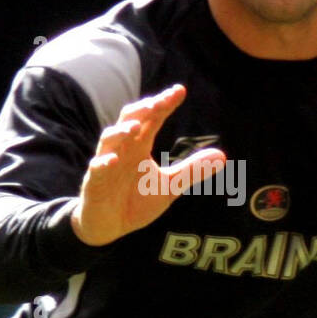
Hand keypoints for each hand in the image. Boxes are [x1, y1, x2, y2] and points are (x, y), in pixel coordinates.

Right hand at [70, 84, 225, 246]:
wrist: (110, 226)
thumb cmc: (135, 201)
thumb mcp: (169, 187)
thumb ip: (192, 170)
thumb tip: (222, 155)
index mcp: (139, 146)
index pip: (152, 119)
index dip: (164, 104)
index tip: (180, 91)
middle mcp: (122, 149)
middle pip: (129, 120)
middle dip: (142, 110)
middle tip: (158, 103)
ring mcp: (106, 163)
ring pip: (109, 139)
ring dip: (121, 131)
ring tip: (136, 127)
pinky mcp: (94, 182)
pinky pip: (97, 168)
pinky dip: (104, 162)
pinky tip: (114, 160)